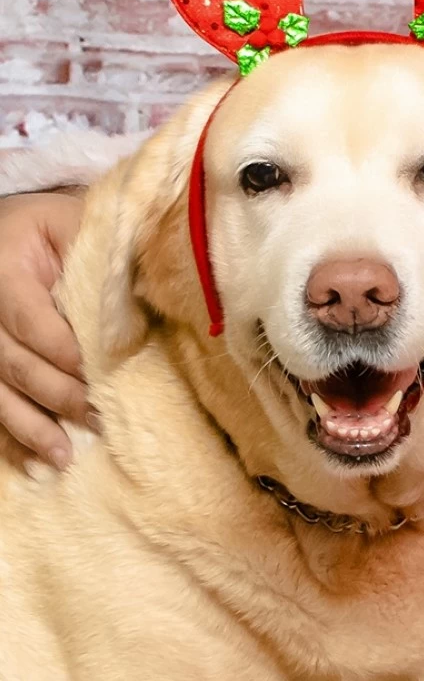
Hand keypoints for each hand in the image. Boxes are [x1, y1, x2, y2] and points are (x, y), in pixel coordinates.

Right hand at [0, 191, 88, 467]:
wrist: (1, 228)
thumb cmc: (46, 223)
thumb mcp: (71, 219)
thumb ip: (102, 249)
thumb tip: (151, 284)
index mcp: (5, 272)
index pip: (30, 319)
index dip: (60, 350)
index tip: (93, 371)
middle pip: (13, 362)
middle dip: (56, 394)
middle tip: (97, 418)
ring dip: (30, 426)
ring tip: (63, 456)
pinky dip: (10, 434)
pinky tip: (32, 462)